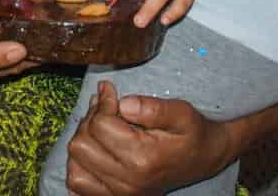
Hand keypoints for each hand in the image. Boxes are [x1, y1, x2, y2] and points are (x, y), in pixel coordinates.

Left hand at [64, 81, 227, 195]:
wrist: (203, 159)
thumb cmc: (192, 133)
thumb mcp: (182, 112)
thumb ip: (152, 107)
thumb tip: (123, 103)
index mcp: (143, 157)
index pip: (99, 125)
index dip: (103, 102)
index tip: (111, 92)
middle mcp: (128, 180)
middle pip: (81, 145)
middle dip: (90, 121)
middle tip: (106, 109)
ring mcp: (120, 192)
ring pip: (74, 166)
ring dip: (83, 142)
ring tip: (100, 128)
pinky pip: (78, 185)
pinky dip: (80, 166)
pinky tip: (95, 150)